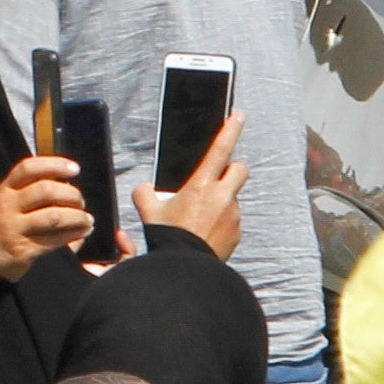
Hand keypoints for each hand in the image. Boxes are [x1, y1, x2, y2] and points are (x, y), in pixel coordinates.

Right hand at [0, 150, 91, 278]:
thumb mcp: (0, 203)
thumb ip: (23, 192)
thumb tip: (62, 186)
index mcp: (3, 191)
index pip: (28, 168)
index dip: (54, 165)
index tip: (74, 169)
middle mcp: (8, 207)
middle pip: (45, 191)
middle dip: (71, 194)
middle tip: (81, 201)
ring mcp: (15, 229)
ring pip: (54, 216)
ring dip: (77, 217)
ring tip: (87, 219)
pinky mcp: (23, 250)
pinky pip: (54, 241)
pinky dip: (73, 236)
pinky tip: (82, 234)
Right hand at [135, 112, 244, 258]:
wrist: (185, 268)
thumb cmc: (168, 237)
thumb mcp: (149, 212)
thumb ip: (144, 193)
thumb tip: (145, 189)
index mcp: (201, 185)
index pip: (220, 149)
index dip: (231, 129)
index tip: (239, 115)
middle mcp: (222, 197)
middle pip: (240, 169)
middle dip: (232, 169)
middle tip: (217, 179)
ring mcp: (233, 215)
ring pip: (234, 197)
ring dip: (223, 200)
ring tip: (203, 217)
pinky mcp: (237, 232)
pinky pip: (233, 219)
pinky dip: (223, 221)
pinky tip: (208, 232)